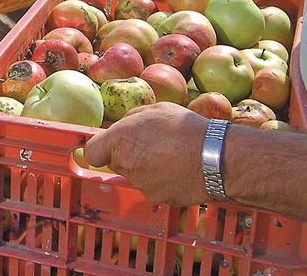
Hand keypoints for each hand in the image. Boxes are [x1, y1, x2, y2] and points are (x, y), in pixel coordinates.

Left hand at [84, 102, 208, 207]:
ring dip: (146, 168)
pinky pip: (152, 188)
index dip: (101, 148)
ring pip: (135, 176)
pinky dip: (161, 182)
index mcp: (120, 140)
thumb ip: (132, 118)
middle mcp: (126, 164)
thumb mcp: (157, 109)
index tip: (112, 144)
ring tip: (171, 156)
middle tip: (152, 145)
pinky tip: (178, 170)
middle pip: (116, 163)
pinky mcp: (156, 198)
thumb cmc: (186, 127)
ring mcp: (140, 184)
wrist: (214, 156)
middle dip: (128, 154)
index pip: (92, 152)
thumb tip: (124, 126)